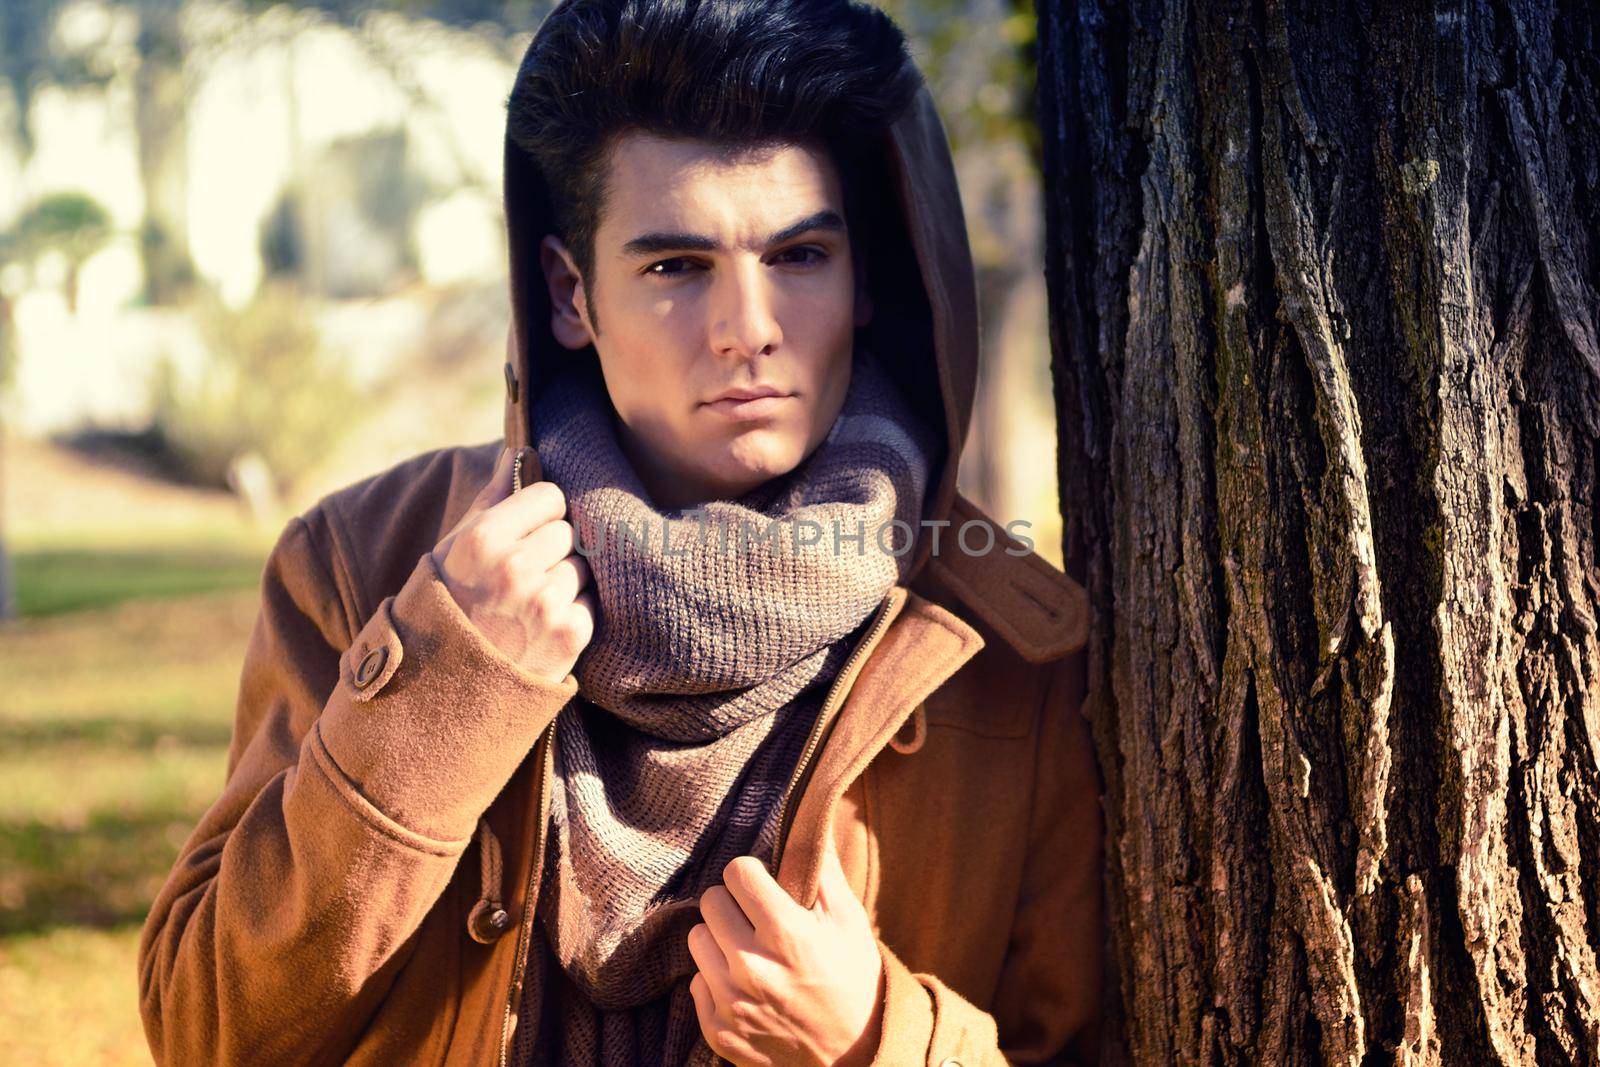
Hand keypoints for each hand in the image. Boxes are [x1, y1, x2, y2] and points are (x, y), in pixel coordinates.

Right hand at [430, 446, 596, 684]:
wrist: (445, 689)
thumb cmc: (452, 606)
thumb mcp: (456, 549)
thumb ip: (494, 496)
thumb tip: (522, 447)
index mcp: (483, 538)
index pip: (550, 497)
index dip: (541, 516)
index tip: (525, 536)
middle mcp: (515, 567)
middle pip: (568, 531)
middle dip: (552, 550)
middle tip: (523, 579)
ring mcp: (545, 602)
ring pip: (583, 565)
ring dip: (565, 581)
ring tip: (530, 606)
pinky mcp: (570, 634)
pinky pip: (592, 600)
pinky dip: (575, 612)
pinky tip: (542, 628)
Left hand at [687, 832, 885, 1066]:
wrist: (856, 1056)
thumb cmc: (854, 980)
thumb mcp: (850, 921)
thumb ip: (824, 869)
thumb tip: (811, 819)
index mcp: (786, 934)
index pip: (736, 872)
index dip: (753, 875)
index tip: (766, 886)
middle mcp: (752, 967)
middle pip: (710, 902)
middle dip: (734, 904)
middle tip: (757, 919)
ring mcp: (732, 1003)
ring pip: (697, 940)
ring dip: (720, 940)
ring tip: (750, 950)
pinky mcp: (718, 1030)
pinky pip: (696, 983)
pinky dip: (716, 980)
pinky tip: (746, 986)